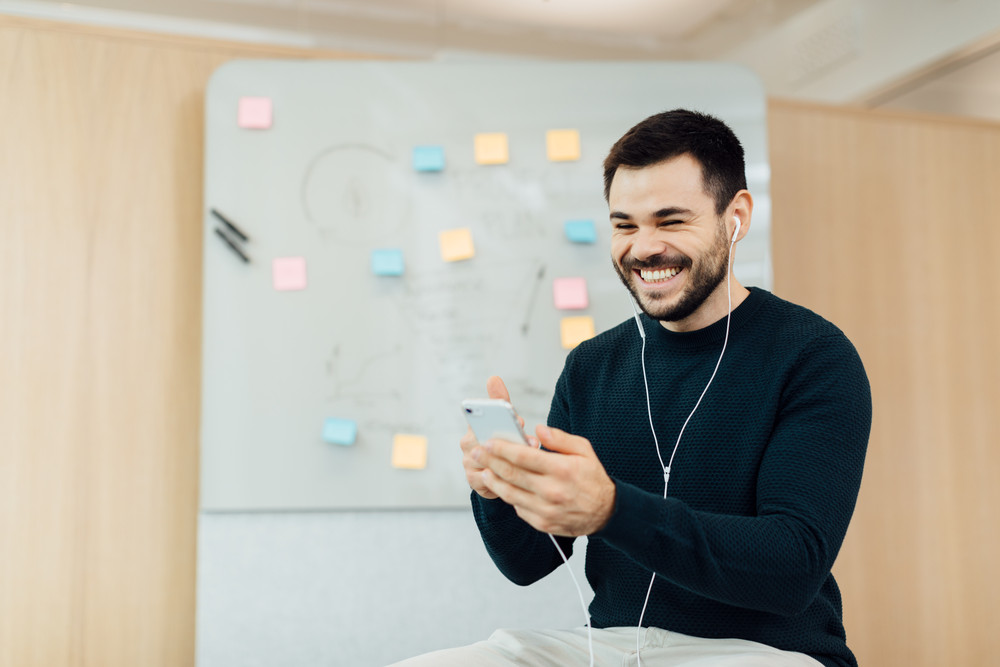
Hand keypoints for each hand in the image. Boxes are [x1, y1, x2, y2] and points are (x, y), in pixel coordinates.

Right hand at [460, 376, 537, 498]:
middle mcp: (467, 446)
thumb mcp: (500, 419)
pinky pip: (492, 481)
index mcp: (472, 427)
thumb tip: (494, 378)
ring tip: (532, 460)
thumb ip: (498, 400)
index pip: (482, 420)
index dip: (502, 421)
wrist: (494, 470)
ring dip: (512, 461)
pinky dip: (508, 478)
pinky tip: (523, 476)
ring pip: (492, 463)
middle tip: (532, 442)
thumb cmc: (499, 439)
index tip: (521, 421)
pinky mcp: (475, 482)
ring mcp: (469, 465)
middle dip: (511, 443)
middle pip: (487, 443)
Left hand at [477, 424, 615, 536]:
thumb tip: (537, 429)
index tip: (488, 441)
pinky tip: (502, 486)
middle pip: (512, 474)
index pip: (524, 456)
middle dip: (490, 461)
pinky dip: (508, 496)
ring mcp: (546, 509)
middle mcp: (552, 490)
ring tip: (484, 470)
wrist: (606, 512)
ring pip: (510, 493)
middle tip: (476, 453)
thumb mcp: (584, 450)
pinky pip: (518, 508)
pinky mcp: (542, 523)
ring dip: (493, 480)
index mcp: (562, 469)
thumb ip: (559, 438)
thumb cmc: (592, 477)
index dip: (502, 448)